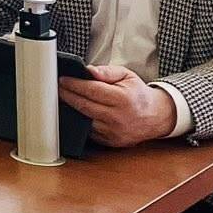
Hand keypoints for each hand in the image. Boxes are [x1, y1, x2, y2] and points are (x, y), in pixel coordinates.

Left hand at [60, 65, 177, 147]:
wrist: (155, 117)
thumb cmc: (137, 94)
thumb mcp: (126, 76)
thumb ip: (107, 71)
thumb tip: (89, 70)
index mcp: (122, 100)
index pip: (91, 91)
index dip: (74, 85)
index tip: (62, 80)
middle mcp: (118, 118)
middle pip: (84, 106)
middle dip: (67, 96)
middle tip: (57, 88)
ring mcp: (113, 132)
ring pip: (84, 120)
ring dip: (71, 110)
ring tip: (63, 99)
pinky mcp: (110, 142)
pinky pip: (89, 131)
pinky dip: (80, 121)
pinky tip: (74, 112)